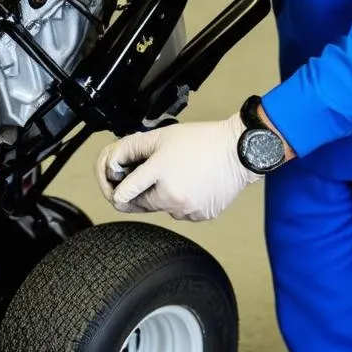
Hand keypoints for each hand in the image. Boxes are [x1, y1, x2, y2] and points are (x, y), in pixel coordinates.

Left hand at [95, 115, 259, 221]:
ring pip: (162, 208)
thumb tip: (113, 162)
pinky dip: (182, 200)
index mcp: (159, 172)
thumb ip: (132, 148)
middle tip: (153, 173)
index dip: (115, 191)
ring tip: (179, 172)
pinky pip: (181, 212)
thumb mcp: (162, 135)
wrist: (238, 151)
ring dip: (163, 195)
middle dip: (141, 190)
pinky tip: (193, 182)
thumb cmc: (203, 140)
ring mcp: (185, 209)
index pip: (124, 193)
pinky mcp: (199, 216)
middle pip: (141, 203)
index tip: (115, 190)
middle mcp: (170, 195)